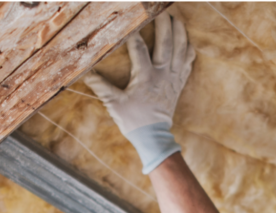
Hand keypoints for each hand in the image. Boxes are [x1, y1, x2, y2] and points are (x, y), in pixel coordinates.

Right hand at [84, 13, 194, 172]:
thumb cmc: (133, 121)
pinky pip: (188, 64)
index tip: (131, 21)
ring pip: (181, 51)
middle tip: (162, 10)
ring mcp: (173, 79)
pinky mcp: (179, 84)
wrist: (154, 137)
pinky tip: (187, 41)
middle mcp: (162, 75)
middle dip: (164, 25)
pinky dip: (188, 51)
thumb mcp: (115, 104)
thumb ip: (102, 87)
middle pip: (166, 44)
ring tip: (176, 19)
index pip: (140, 49)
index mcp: (146, 77)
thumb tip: (86, 74)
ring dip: (180, 33)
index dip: (135, 34)